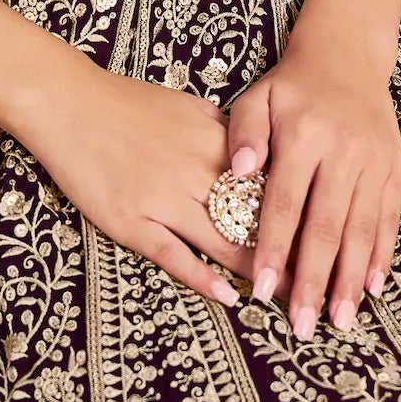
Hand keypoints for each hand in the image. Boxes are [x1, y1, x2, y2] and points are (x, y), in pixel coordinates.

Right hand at [19, 52, 297, 310]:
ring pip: (222, 240)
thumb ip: (227, 133)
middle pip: (254, 215)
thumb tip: (263, 154)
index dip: (302, 210)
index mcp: (213, 140)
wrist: (69, 102)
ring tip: (288, 298)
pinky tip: (228, 298)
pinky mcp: (131, 220)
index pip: (272, 180)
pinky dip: (202, 278)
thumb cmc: (128, 103)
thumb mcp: (188, 107)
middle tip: (323, 280)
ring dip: (258, 271)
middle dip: (291, 249)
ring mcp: (162, 197)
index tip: (331, 234)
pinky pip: (173, 254)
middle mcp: (195, 169)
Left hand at [224, 29, 400, 338]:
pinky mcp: (394, 168)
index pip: (285, 204)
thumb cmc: (292, 86)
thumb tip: (238, 172)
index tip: (263, 291)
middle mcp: (343, 152)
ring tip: (341, 321)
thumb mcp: (258, 97)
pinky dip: (382, 255)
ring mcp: (374, 162)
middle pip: (327, 227)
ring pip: (362, 230)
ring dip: (351, 280)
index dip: (275, 249)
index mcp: (304, 136)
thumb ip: (244, 133)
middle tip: (303, 326)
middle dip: (315, 282)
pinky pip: (389, 218)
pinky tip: (373, 288)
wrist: (347, 56)